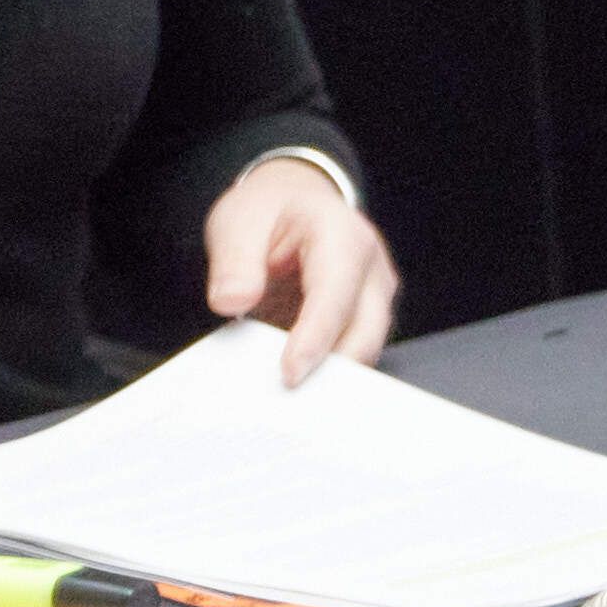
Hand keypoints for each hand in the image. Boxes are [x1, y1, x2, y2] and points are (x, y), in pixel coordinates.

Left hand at [205, 156, 398, 382]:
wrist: (290, 203)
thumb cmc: (268, 211)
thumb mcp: (237, 222)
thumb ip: (233, 262)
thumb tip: (231, 301)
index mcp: (342, 235)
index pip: (334, 296)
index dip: (314, 338)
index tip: (289, 374)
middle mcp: (371, 268)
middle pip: (364, 331)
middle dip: (331, 369)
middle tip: (290, 402)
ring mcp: (375, 295)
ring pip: (365, 348)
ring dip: (332, 375)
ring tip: (292, 403)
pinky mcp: (367, 318)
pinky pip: (353, 352)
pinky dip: (328, 371)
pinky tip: (299, 389)